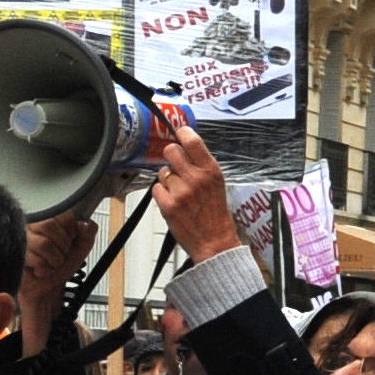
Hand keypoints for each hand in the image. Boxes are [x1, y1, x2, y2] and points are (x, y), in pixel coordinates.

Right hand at [16, 214, 96, 355]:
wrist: (49, 288)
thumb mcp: (82, 246)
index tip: (69, 240)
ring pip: (43, 243)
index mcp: (48, 219)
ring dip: (53, 259)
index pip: (60, 213)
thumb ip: (88, 231)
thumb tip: (84, 223)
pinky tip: (39, 270)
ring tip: (50, 263)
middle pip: (49, 225)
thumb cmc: (61, 265)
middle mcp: (30, 226)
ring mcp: (20, 240)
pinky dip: (43, 268)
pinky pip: (34, 258)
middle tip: (59, 254)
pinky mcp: (14, 255)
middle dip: (61, 246)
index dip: (69, 230)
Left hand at [148, 116, 240, 263]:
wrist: (214, 241)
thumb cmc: (216, 214)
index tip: (180, 133)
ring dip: (168, 179)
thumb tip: (186, 149)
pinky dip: (162, 194)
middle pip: (171, 151)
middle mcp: (196, 178)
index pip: (193, 141)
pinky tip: (173, 201)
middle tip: (176, 165)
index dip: (183, 134)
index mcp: (212, 171)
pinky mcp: (168, 204)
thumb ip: (202, 167)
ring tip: (179, 191)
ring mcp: (181, 191)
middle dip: (171, 156)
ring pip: (162, 172)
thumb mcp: (218, 184)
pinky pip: (156, 188)